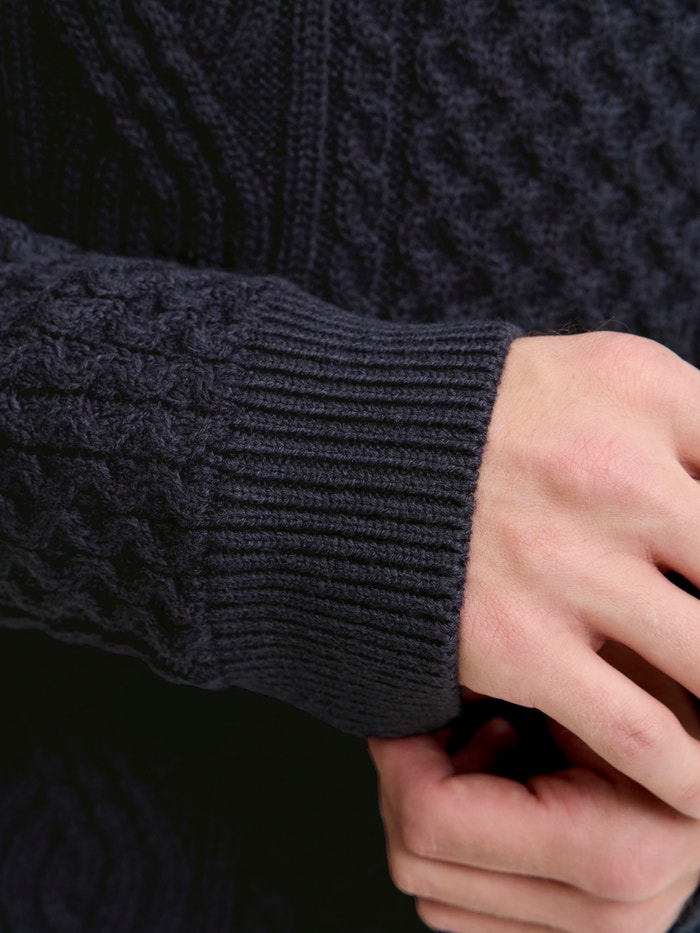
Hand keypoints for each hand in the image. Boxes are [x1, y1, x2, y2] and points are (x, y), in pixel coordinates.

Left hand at [368, 647, 699, 932]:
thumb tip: (439, 672)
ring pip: (429, 892)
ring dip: (435, 816)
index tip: (407, 711)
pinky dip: (456, 851)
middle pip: (418, 863)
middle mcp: (603, 916)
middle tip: (439, 727)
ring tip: (487, 755)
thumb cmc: (667, 710)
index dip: (401, 757)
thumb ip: (538, 683)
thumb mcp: (611, 679)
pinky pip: (457, 910)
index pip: (437, 820)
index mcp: (614, 850)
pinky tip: (497, 794)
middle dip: (407, 783)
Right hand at [460, 331, 699, 815]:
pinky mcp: (518, 642)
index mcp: (642, 392)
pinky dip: (690, 774)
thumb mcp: (590, 374)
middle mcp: (615, 474)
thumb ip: (683, 419)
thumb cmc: (479, 419)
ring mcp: (567, 563)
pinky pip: (647, 737)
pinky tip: (693, 782)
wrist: (337, 458)